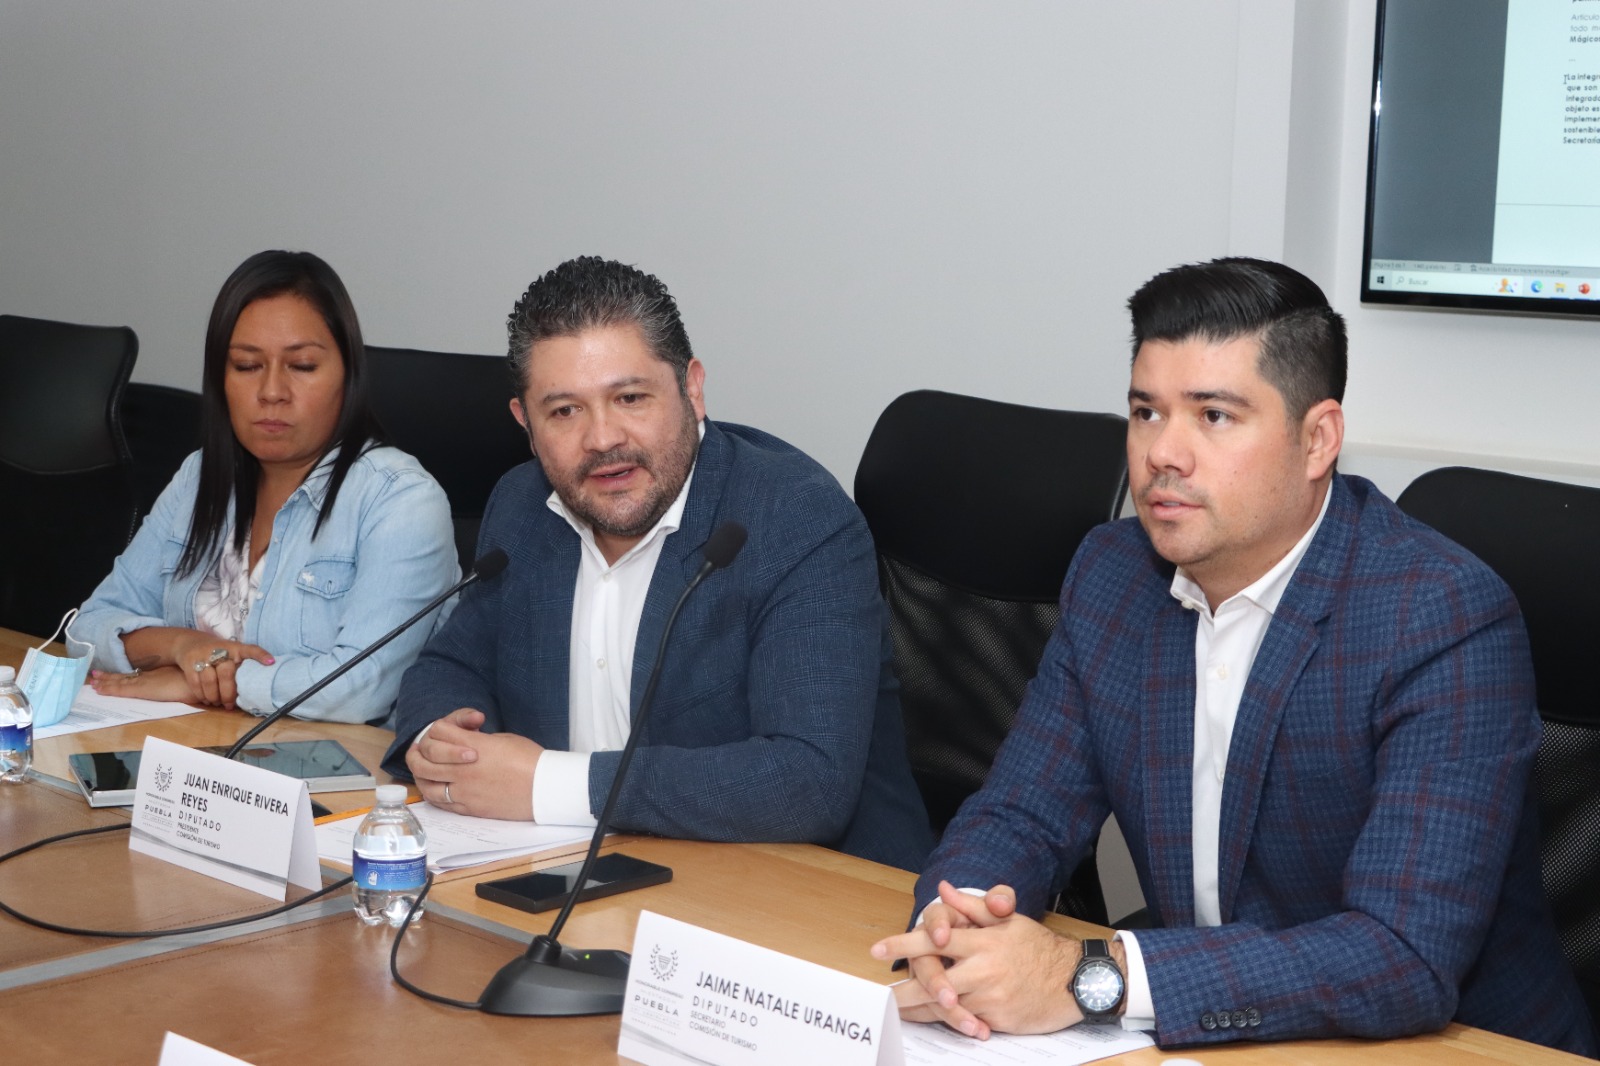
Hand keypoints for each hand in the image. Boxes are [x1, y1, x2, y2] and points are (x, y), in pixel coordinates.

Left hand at [89, 665, 195, 702]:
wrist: (197, 680)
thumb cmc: (193, 681)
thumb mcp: (182, 680)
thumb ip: (176, 680)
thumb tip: (177, 683)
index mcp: (156, 675)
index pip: (134, 675)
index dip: (121, 675)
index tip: (109, 674)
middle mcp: (146, 677)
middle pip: (123, 676)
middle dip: (108, 676)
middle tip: (94, 674)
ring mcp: (143, 682)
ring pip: (118, 682)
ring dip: (104, 682)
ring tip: (91, 682)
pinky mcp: (141, 689)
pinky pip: (121, 689)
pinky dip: (109, 689)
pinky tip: (100, 690)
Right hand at [166, 633, 274, 709]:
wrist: (188, 642)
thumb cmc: (217, 653)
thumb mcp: (230, 653)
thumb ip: (240, 665)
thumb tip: (253, 689)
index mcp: (235, 647)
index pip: (250, 649)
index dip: (260, 655)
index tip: (271, 663)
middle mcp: (220, 649)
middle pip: (226, 674)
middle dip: (228, 693)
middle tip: (229, 705)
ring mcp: (203, 654)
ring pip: (209, 680)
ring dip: (213, 696)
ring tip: (217, 703)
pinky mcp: (190, 661)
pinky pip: (195, 682)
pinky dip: (201, 694)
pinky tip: (206, 700)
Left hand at [405, 708, 543, 819]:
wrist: (544, 789)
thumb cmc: (530, 760)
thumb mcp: (502, 738)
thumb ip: (477, 740)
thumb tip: (463, 744)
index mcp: (473, 746)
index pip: (438, 731)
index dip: (443, 725)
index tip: (452, 727)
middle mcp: (463, 769)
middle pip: (424, 757)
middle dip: (419, 748)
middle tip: (419, 748)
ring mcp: (463, 791)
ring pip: (425, 782)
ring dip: (420, 772)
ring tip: (421, 767)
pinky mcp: (468, 808)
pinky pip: (439, 802)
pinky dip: (432, 792)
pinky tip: (433, 787)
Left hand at [872, 882, 1083, 1036]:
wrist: (1074, 981)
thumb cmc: (1039, 948)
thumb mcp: (1009, 921)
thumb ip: (973, 906)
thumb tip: (944, 889)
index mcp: (983, 941)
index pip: (935, 939)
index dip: (903, 943)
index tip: (878, 948)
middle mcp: (983, 968)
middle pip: (934, 979)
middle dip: (904, 988)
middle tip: (882, 994)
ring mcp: (990, 996)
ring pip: (946, 1005)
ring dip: (919, 1009)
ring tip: (898, 1011)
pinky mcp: (997, 1018)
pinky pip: (965, 1021)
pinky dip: (946, 1021)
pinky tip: (930, 1021)